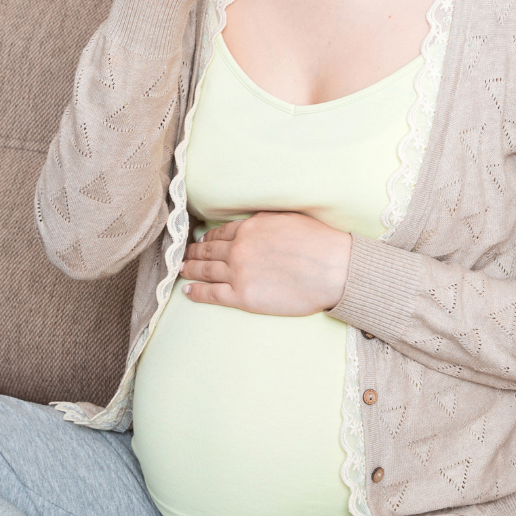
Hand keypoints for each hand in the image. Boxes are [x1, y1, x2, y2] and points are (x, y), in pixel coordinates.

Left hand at [180, 212, 352, 316]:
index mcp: (250, 228)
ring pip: (205, 270)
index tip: (200, 241)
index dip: (207, 238)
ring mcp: (238, 272)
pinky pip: (211, 294)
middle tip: (183, 255)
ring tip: (181, 270)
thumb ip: (265, 221)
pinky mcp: (243, 296)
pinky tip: (187, 291)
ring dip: (190, 269)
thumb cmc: (319, 243)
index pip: (220, 233)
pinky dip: (196, 292)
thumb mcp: (288, 219)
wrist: (334, 269)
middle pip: (208, 250)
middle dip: (193, 253)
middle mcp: (239, 248)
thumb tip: (254, 223)